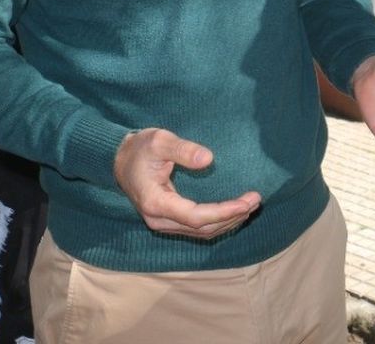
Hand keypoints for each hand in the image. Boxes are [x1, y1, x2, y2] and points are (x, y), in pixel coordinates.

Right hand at [113, 128, 260, 238]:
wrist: (119, 161)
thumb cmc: (139, 149)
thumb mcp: (159, 141)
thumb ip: (182, 149)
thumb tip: (208, 159)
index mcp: (156, 203)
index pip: (196, 216)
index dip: (224, 212)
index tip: (247, 201)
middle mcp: (159, 220)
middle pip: (202, 229)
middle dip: (232, 216)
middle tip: (255, 200)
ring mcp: (163, 223)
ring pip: (201, 232)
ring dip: (228, 221)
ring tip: (250, 206)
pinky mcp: (169, 221)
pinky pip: (196, 228)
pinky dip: (218, 222)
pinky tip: (234, 212)